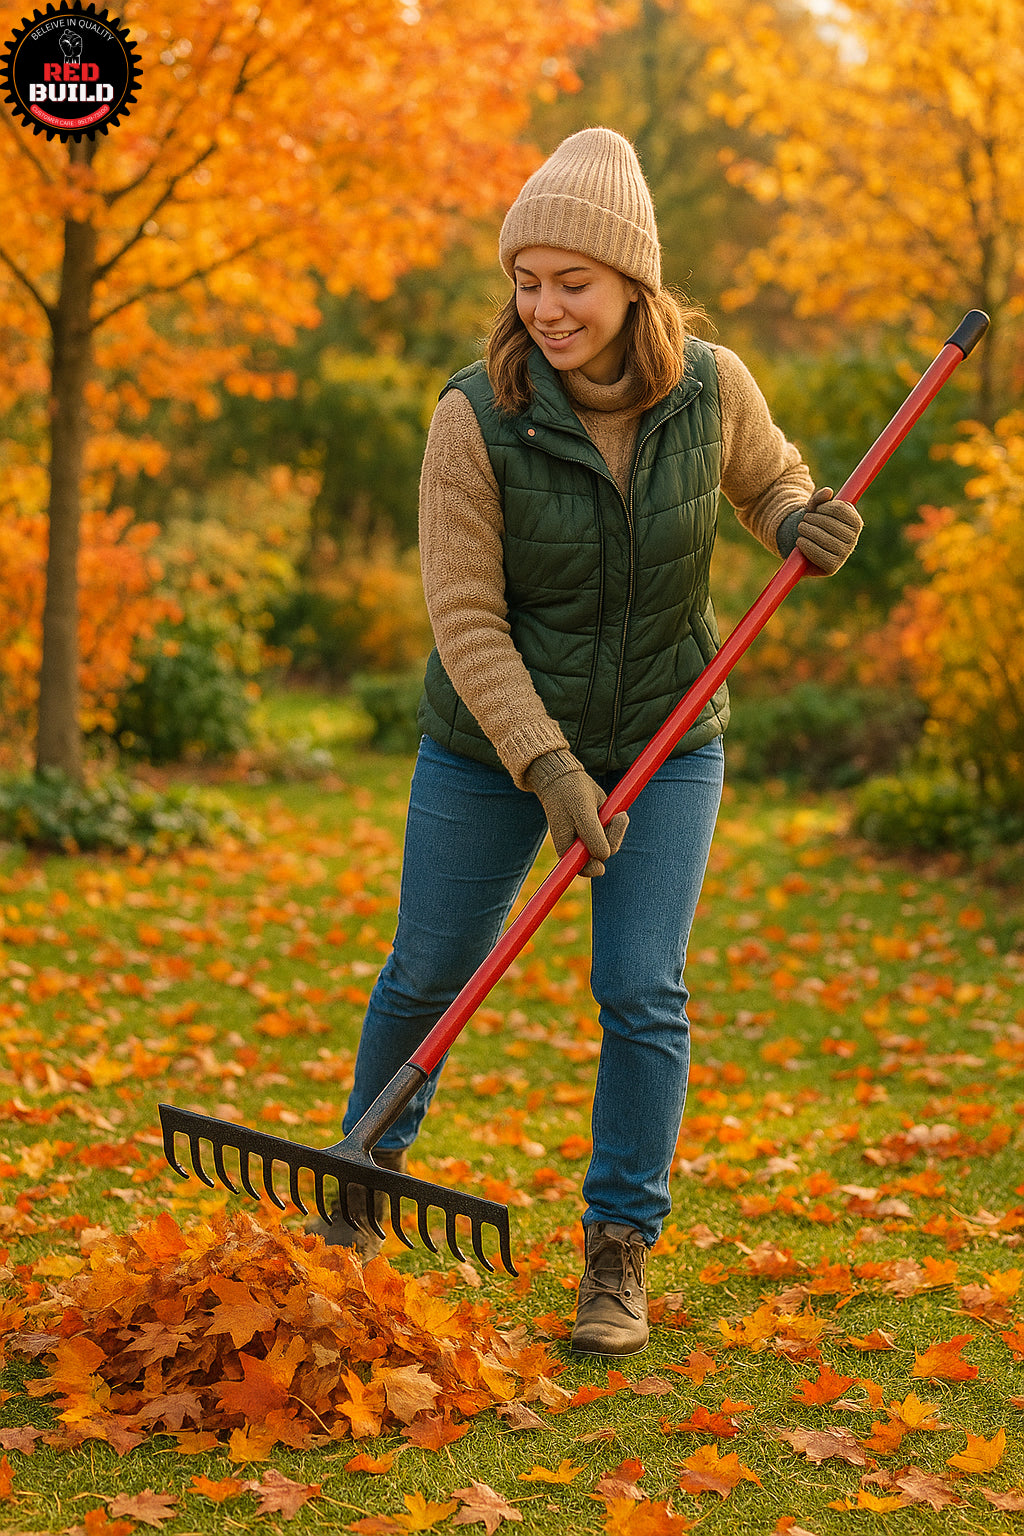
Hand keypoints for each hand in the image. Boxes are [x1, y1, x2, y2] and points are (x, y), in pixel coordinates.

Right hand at [524, 749, 628, 876]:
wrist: (564, 778)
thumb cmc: (570, 794)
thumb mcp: (582, 813)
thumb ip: (593, 837)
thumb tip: (604, 858)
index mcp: (567, 849)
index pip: (587, 869)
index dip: (596, 867)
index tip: (603, 861)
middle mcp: (578, 848)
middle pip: (604, 854)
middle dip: (614, 835)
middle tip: (618, 815)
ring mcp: (588, 839)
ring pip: (611, 843)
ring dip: (615, 827)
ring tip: (608, 808)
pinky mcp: (597, 830)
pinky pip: (613, 832)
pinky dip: (616, 822)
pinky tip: (610, 810)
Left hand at [777, 486, 862, 574]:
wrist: (800, 544)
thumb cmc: (811, 524)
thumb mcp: (813, 509)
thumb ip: (819, 498)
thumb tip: (828, 492)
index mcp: (855, 522)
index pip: (841, 509)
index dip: (825, 507)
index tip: (816, 509)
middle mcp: (853, 539)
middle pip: (831, 524)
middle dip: (813, 519)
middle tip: (804, 520)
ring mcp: (844, 554)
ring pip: (825, 539)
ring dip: (808, 531)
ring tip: (801, 528)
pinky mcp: (833, 567)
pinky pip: (821, 555)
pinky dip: (807, 546)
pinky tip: (800, 542)